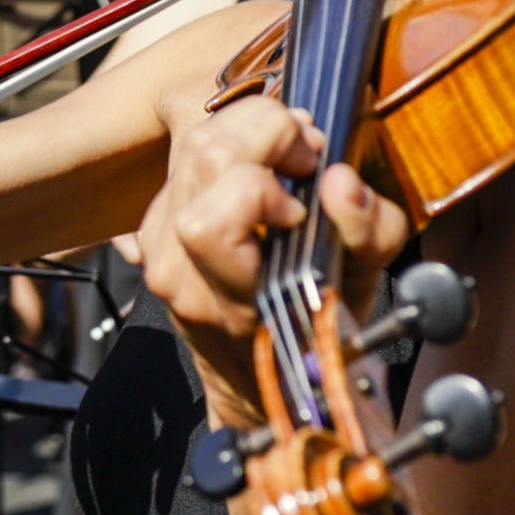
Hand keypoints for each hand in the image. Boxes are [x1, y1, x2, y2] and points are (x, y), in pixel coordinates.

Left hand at [134, 93, 411, 429]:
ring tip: (285, 154)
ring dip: (243, 133)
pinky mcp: (150, 236)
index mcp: (235, 296)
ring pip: (186, 149)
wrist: (256, 385)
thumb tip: (340, 182)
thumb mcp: (362, 289)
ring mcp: (158, 254)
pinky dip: (223, 155)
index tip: (310, 188)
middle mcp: (182, 275)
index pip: (224, 208)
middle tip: (305, 150)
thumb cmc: (316, 335)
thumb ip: (364, 234)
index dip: (273, 181)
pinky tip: (254, 173)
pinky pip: (178, 166)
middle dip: (265, 130)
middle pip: (202, 155)